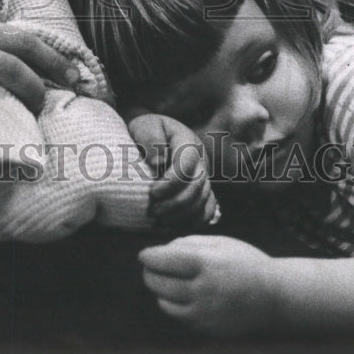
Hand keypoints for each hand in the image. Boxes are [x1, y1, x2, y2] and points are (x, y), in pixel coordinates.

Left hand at [129, 114, 218, 228]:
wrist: (154, 135)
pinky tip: (175, 227)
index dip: (171, 182)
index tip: (151, 193)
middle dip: (175, 202)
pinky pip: (208, 210)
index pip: (187, 164)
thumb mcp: (144, 126)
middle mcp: (202, 159)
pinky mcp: (203, 190)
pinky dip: (194, 221)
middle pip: (197, 185)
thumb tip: (158, 162)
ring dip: (182, 214)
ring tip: (159, 221)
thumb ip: (150, 139)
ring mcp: (205, 176)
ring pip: (203, 200)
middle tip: (152, 211)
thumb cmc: (147, 130)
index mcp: (188, 141)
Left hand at [140, 235, 276, 336]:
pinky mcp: (206, 328)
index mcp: (206, 263)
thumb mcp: (220, 243)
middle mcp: (203, 289)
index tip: (144, 255)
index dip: (149, 257)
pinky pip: (178, 316)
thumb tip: (164, 250)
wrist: (274, 297)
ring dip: (158, 290)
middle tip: (149, 267)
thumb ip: (190, 243)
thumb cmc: (246, 263)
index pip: (164, 260)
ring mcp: (204, 312)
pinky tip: (178, 295)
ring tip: (163, 280)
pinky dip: (172, 305)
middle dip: (149, 273)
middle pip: (159, 283)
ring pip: (164, 302)